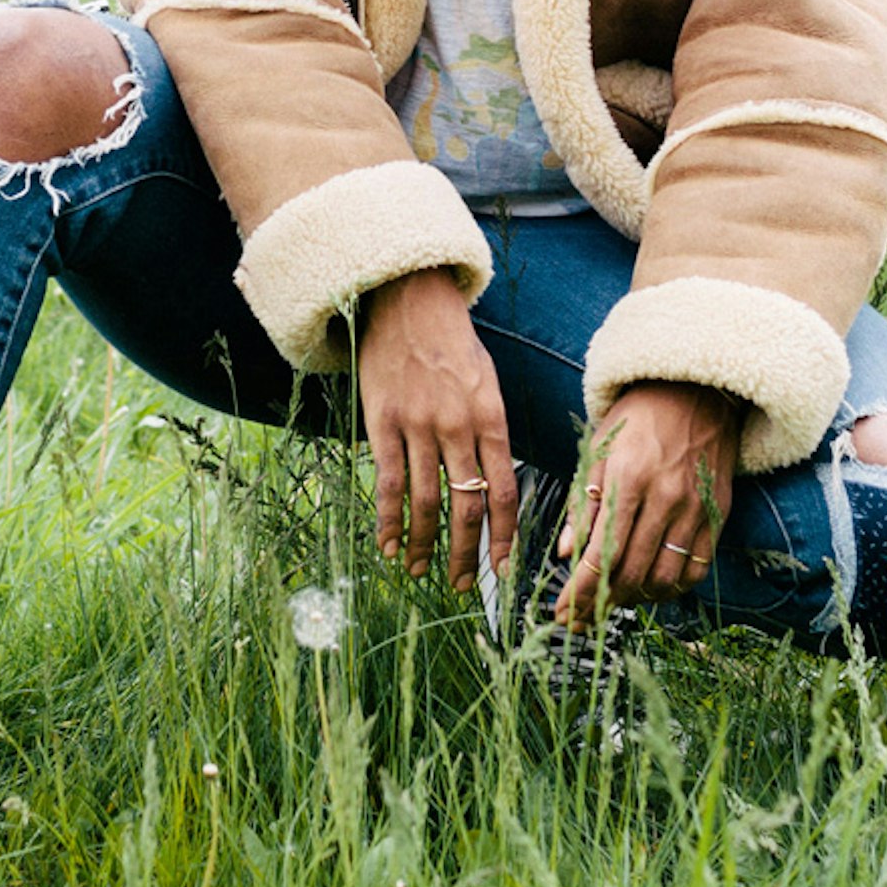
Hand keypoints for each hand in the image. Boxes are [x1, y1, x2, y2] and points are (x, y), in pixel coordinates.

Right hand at [353, 269, 516, 589]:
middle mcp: (458, 426)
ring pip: (426, 501)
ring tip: (421, 572)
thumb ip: (490, 432)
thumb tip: (492, 486)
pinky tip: (389, 545)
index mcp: (491, 418)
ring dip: (425, 545)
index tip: (501, 572)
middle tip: (460, 586)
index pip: (504, 492)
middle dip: (465, 554)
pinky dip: (389, 520)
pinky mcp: (382, 422)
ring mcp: (418, 425)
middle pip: (467, 506)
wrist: (408, 300)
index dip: (503, 537)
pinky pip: (387, 482)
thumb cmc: (452, 344)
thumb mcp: (487, 383)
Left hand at [559, 381, 737, 627]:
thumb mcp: (598, 449)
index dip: (578, 592)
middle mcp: (664, 497)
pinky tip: (652, 586)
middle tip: (582, 615)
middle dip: (600, 603)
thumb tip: (566, 552)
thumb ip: (582, 502)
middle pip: (630, 573)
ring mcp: (696, 508)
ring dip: (635, 598)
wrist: (697, 389)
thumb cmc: (639, 417)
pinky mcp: (718, 514)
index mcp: (628, 479)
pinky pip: (697, 569)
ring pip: (664, 579)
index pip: (599, 554)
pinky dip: (673, 589)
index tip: (563, 613)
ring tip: (614, 598)